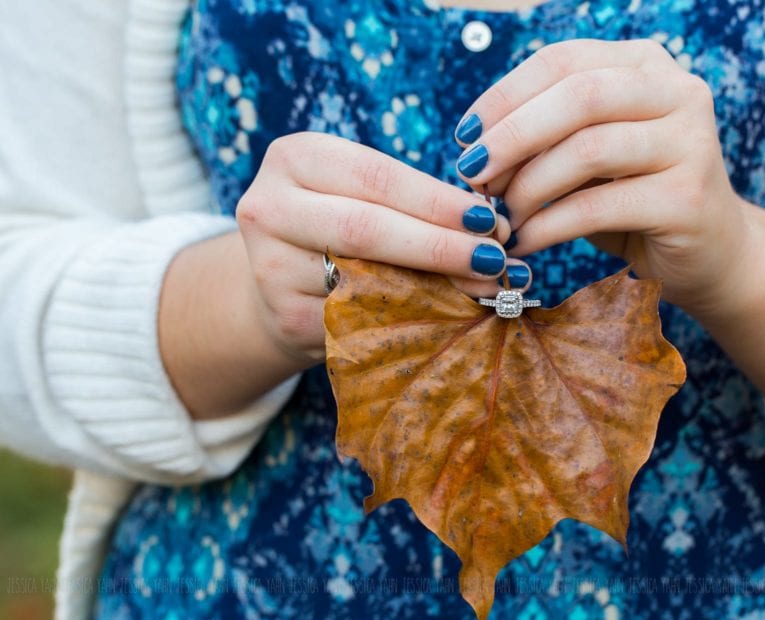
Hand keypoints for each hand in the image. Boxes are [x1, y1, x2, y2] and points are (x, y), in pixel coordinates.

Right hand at [235, 132, 531, 363]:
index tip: (488, 217)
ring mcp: (269, 265)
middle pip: (365, 225)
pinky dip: (411, 316)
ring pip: (362, 276)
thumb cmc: (339, 231)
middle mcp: (269, 205)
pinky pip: (358, 316)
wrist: (277, 289)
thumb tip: (495, 230)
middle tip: (494, 257)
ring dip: (434, 284)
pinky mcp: (285, 316)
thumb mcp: (365, 199)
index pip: (376, 174)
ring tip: (486, 286)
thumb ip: (415, 205)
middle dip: (439, 243)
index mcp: (295, 158)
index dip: (436, 199)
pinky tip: (451, 316)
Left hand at [452, 39, 755, 316]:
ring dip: (530, 186)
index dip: (504, 96)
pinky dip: (549, 227)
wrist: (711, 255)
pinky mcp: (687, 198)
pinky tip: (526, 243)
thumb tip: (473, 147)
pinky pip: (598, 206)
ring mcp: (690, 143)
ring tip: (503, 216)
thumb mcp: (590, 158)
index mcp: (647, 66)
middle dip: (511, 137)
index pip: (562, 61)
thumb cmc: (636, 201)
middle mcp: (678, 92)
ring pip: (588, 149)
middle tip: (474, 176)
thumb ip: (547, 138)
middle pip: (577, 96)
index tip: (465, 137)